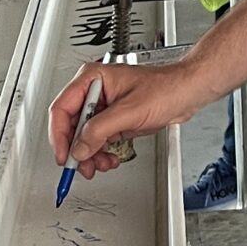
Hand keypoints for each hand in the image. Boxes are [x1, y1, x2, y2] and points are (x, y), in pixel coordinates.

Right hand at [49, 58, 202, 173]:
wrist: (187, 92)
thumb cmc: (166, 88)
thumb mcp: (129, 111)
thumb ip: (100, 130)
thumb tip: (79, 148)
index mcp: (92, 79)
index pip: (62, 109)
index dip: (59, 135)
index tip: (64, 155)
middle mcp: (95, 91)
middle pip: (71, 125)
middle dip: (77, 149)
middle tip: (81, 166)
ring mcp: (104, 106)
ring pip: (84, 135)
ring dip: (89, 154)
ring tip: (100, 165)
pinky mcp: (114, 119)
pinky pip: (98, 139)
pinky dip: (101, 152)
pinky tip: (109, 159)